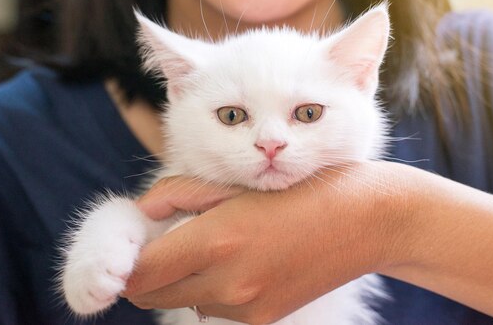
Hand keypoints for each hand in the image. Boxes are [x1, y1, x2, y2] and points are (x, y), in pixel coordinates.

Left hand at [122, 163, 412, 323]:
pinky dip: (210, 288)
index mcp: (218, 241)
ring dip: (180, 278)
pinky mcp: (264, 320)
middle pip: (152, 295)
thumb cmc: (304, 189)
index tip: (132, 240)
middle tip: (162, 238)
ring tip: (211, 242)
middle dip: (146, 270)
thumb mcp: (239, 181)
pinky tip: (238, 258)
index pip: (140, 272)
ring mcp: (247, 308)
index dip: (125, 259)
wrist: (367, 221)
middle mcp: (228, 284)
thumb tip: (143, 210)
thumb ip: (180, 194)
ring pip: (183, 302)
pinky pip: (215, 308)